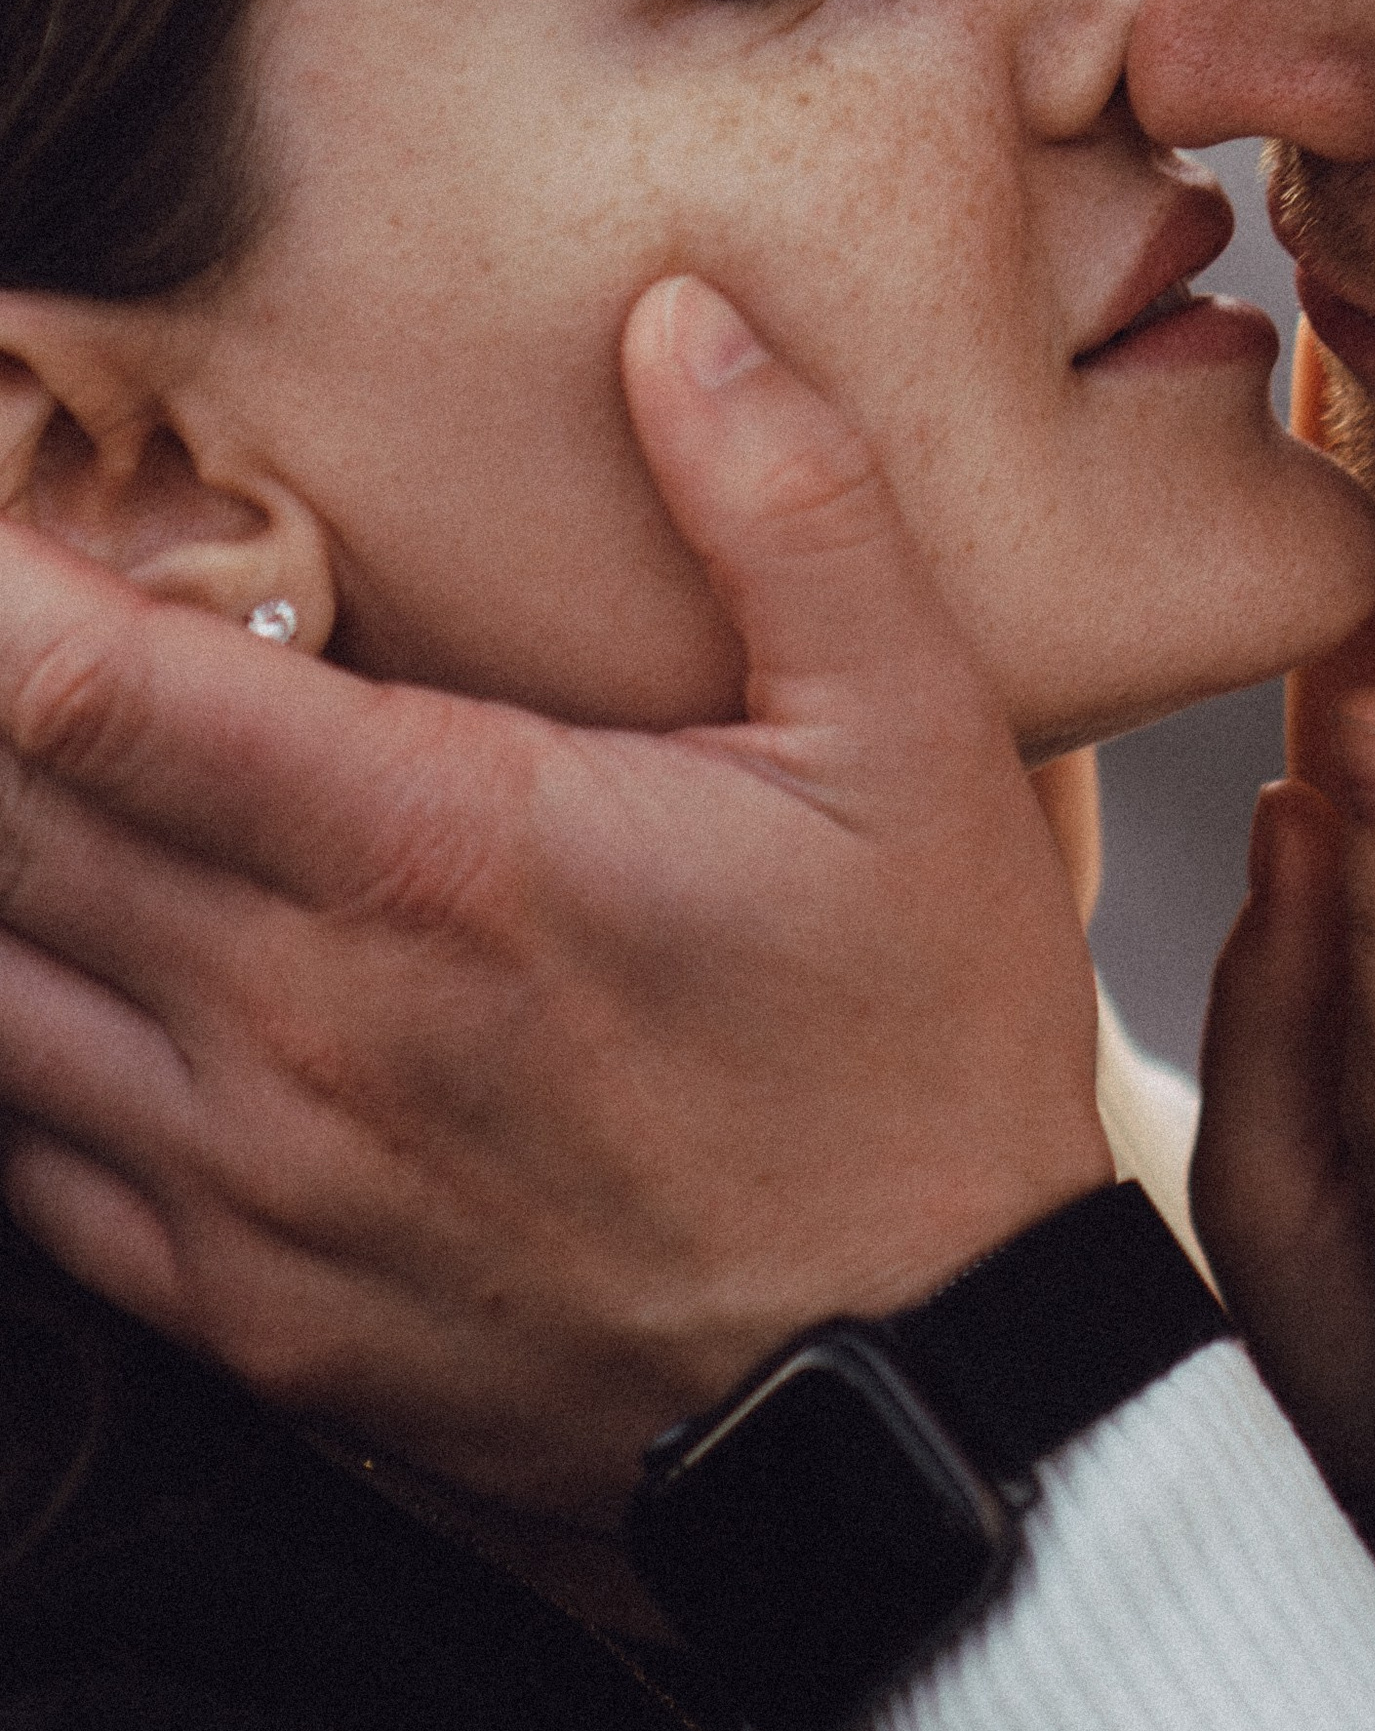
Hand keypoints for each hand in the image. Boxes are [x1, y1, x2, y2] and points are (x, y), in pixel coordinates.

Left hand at [0, 275, 1110, 1520]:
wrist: (925, 1418)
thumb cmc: (917, 1058)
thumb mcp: (915, 741)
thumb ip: (788, 503)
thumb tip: (674, 312)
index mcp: (437, 853)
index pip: (94, 691)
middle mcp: (296, 1023)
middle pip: (1, 820)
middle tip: (1, 600)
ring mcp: (250, 1187)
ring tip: (29, 761)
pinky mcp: (245, 1314)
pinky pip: (32, 1155)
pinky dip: (18, 1029)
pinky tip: (62, 959)